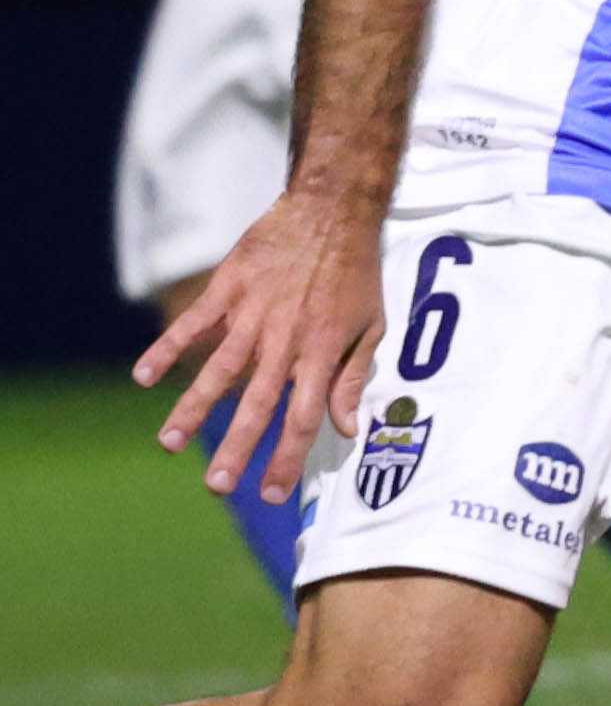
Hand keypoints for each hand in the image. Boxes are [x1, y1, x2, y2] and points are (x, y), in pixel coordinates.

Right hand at [136, 187, 385, 504]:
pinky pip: (194, 324)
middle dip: (237, 447)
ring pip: (220, 369)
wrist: (332, 211)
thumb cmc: (356, 274)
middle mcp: (286, 340)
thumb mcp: (373, 326)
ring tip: (168, 443)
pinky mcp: (229, 288)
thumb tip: (348, 428)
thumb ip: (354, 378)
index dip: (287, 458)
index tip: (269, 494)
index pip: (305, 417)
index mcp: (323, 353)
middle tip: (217, 486)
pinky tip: (143, 376)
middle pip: (258, 403)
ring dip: (193, 408)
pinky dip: (167, 348)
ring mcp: (254, 314)